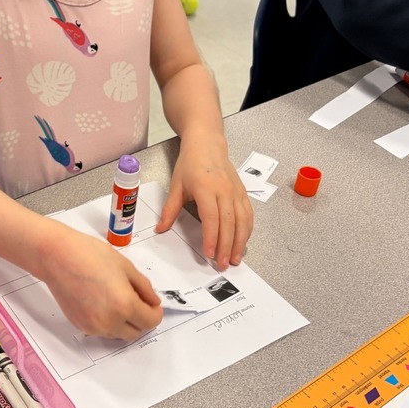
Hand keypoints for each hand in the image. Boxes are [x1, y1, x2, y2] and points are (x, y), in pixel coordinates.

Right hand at [39, 225, 162, 339]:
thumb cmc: (90, 255)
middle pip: (136, 332)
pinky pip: (102, 331)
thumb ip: (144, 287)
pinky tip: (101, 302)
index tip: (151, 303)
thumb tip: (153, 301)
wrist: (57, 257)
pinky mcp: (80, 326)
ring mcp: (93, 327)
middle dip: (140, 319)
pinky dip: (107, 322)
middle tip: (135, 300)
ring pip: (119, 334)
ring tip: (115, 299)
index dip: (155, 312)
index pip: (151, 321)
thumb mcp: (125, 266)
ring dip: (124, 323)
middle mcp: (109, 321)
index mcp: (124, 304)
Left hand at [156, 133, 252, 267]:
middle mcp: (225, 190)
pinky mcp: (243, 192)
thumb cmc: (190, 163)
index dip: (211, 237)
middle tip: (222, 264)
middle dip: (226, 246)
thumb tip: (160, 229)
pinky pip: (248, 215)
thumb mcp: (176, 185)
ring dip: (240, 242)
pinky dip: (247, 231)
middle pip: (229, 223)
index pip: (211, 218)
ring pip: (242, 221)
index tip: (209, 254)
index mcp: (206, 188)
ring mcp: (236, 191)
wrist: (207, 143)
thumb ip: (170, 209)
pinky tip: (242, 242)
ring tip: (234, 259)